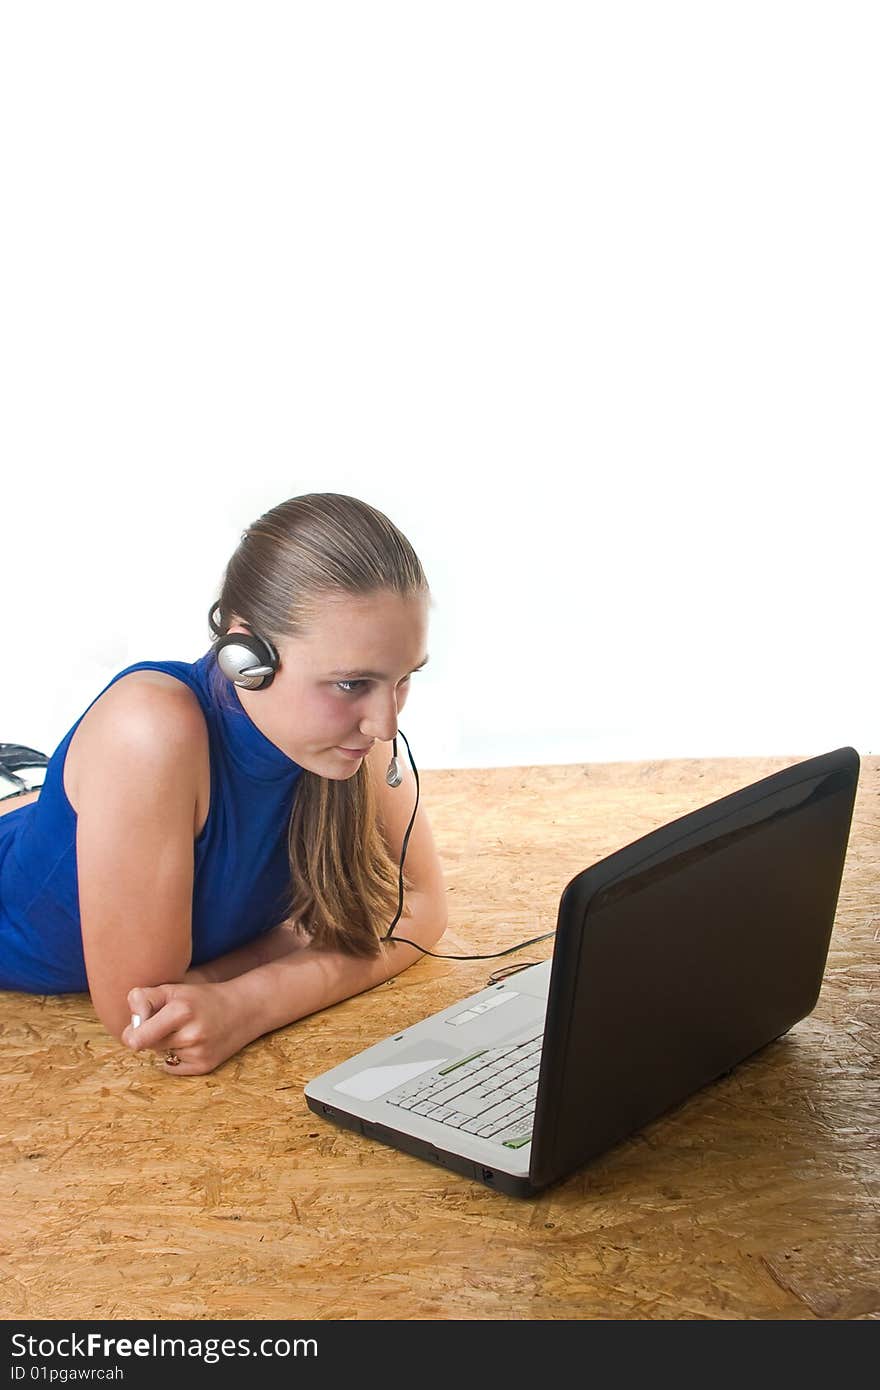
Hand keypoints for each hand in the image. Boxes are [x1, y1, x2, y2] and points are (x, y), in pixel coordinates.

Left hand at [121, 980, 248, 1074]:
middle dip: (150, 1035)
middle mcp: (191, 1034)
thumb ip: (143, 999)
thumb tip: (129, 1028)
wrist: (244, 1009)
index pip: (136, 1038)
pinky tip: (193, 1043)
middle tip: (169, 1022)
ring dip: (165, 1045)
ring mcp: (199, 1053)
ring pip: (160, 1055)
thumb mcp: (173, 988)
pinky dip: (177, 1057)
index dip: (132, 1031)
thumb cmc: (201, 998)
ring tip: (186, 1030)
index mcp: (181, 1010)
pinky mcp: (204, 1067)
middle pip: (146, 1046)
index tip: (140, 1022)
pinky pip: (172, 1067)